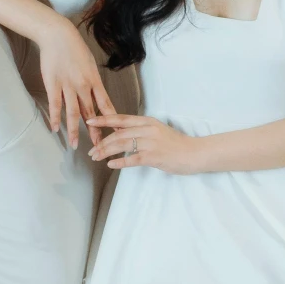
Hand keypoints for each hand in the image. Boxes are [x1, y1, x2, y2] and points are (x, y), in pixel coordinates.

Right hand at [38, 18, 114, 148]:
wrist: (58, 36)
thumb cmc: (75, 48)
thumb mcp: (90, 64)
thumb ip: (93, 81)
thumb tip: (97, 94)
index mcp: (94, 81)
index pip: (106, 104)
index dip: (112, 120)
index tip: (117, 132)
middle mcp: (83, 86)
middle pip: (91, 113)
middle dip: (96, 132)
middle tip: (99, 147)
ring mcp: (68, 86)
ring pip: (73, 113)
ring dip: (74, 130)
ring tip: (75, 144)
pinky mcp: (53, 85)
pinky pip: (56, 105)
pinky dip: (56, 118)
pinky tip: (55, 129)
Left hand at [86, 114, 202, 174]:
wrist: (194, 153)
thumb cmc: (176, 144)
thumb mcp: (158, 131)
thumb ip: (141, 130)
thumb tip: (122, 133)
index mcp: (148, 121)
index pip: (121, 118)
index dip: (104, 119)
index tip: (90, 120)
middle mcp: (147, 129)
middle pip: (118, 134)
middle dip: (102, 142)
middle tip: (91, 150)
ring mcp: (150, 143)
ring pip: (122, 145)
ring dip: (106, 151)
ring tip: (96, 157)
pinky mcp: (153, 156)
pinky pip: (132, 159)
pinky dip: (119, 162)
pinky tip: (111, 165)